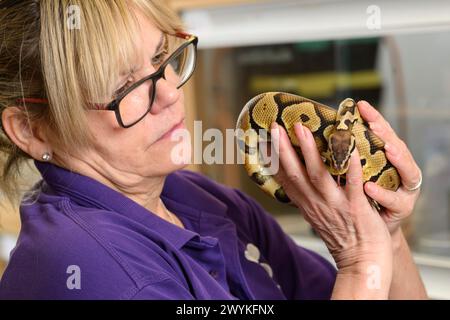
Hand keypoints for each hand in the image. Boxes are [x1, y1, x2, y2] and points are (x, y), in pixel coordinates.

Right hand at [270, 122, 391, 271]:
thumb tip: (295, 179)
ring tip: (302, 130)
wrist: (362, 262)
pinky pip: (352, 184)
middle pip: (295, 173)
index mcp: (306, 204)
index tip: (264, 140)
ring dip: (309, 151)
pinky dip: (350, 167)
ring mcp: (335, 204)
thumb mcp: (316, 217)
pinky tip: (350, 150)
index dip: (273, 159)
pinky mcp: (356, 207)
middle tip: (275, 127)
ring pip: (318, 175)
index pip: (284, 179)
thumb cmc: (343, 237)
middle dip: (283, 149)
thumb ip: (306, 196)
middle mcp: (316, 202)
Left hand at [357, 101, 421, 235]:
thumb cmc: (361, 202)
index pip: (381, 134)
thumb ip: (345, 157)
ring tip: (387, 146)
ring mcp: (403, 189)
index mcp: (384, 161)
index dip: (374, 118)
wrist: (371, 236)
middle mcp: (399, 171)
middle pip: (397, 146)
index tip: (360, 104)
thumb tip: (323, 135)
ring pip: (406, 169)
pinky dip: (381, 193)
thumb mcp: (355, 175)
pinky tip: (369, 187)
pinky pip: (394, 200)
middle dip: (386, 132)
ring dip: (396, 156)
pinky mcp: (402, 208)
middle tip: (374, 121)